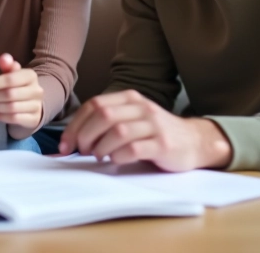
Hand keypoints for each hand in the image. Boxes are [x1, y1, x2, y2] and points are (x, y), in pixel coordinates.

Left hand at [0, 53, 43, 136]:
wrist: (32, 103)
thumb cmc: (17, 86)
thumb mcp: (12, 74)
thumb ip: (7, 66)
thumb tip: (3, 57)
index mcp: (31, 76)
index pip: (10, 79)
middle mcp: (37, 90)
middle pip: (9, 94)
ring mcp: (36, 106)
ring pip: (11, 108)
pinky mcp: (34, 119)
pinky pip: (14, 119)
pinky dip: (1, 116)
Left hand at [58, 90, 231, 171]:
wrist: (194, 141)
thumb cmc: (155, 133)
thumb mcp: (132, 119)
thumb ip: (107, 124)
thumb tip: (71, 140)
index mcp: (130, 99)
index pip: (95, 105)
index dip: (75, 125)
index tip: (65, 145)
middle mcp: (142, 107)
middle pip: (104, 116)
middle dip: (85, 135)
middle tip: (82, 151)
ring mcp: (154, 125)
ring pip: (118, 131)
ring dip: (101, 147)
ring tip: (99, 156)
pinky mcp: (163, 144)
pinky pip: (135, 148)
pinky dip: (119, 156)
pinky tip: (116, 160)